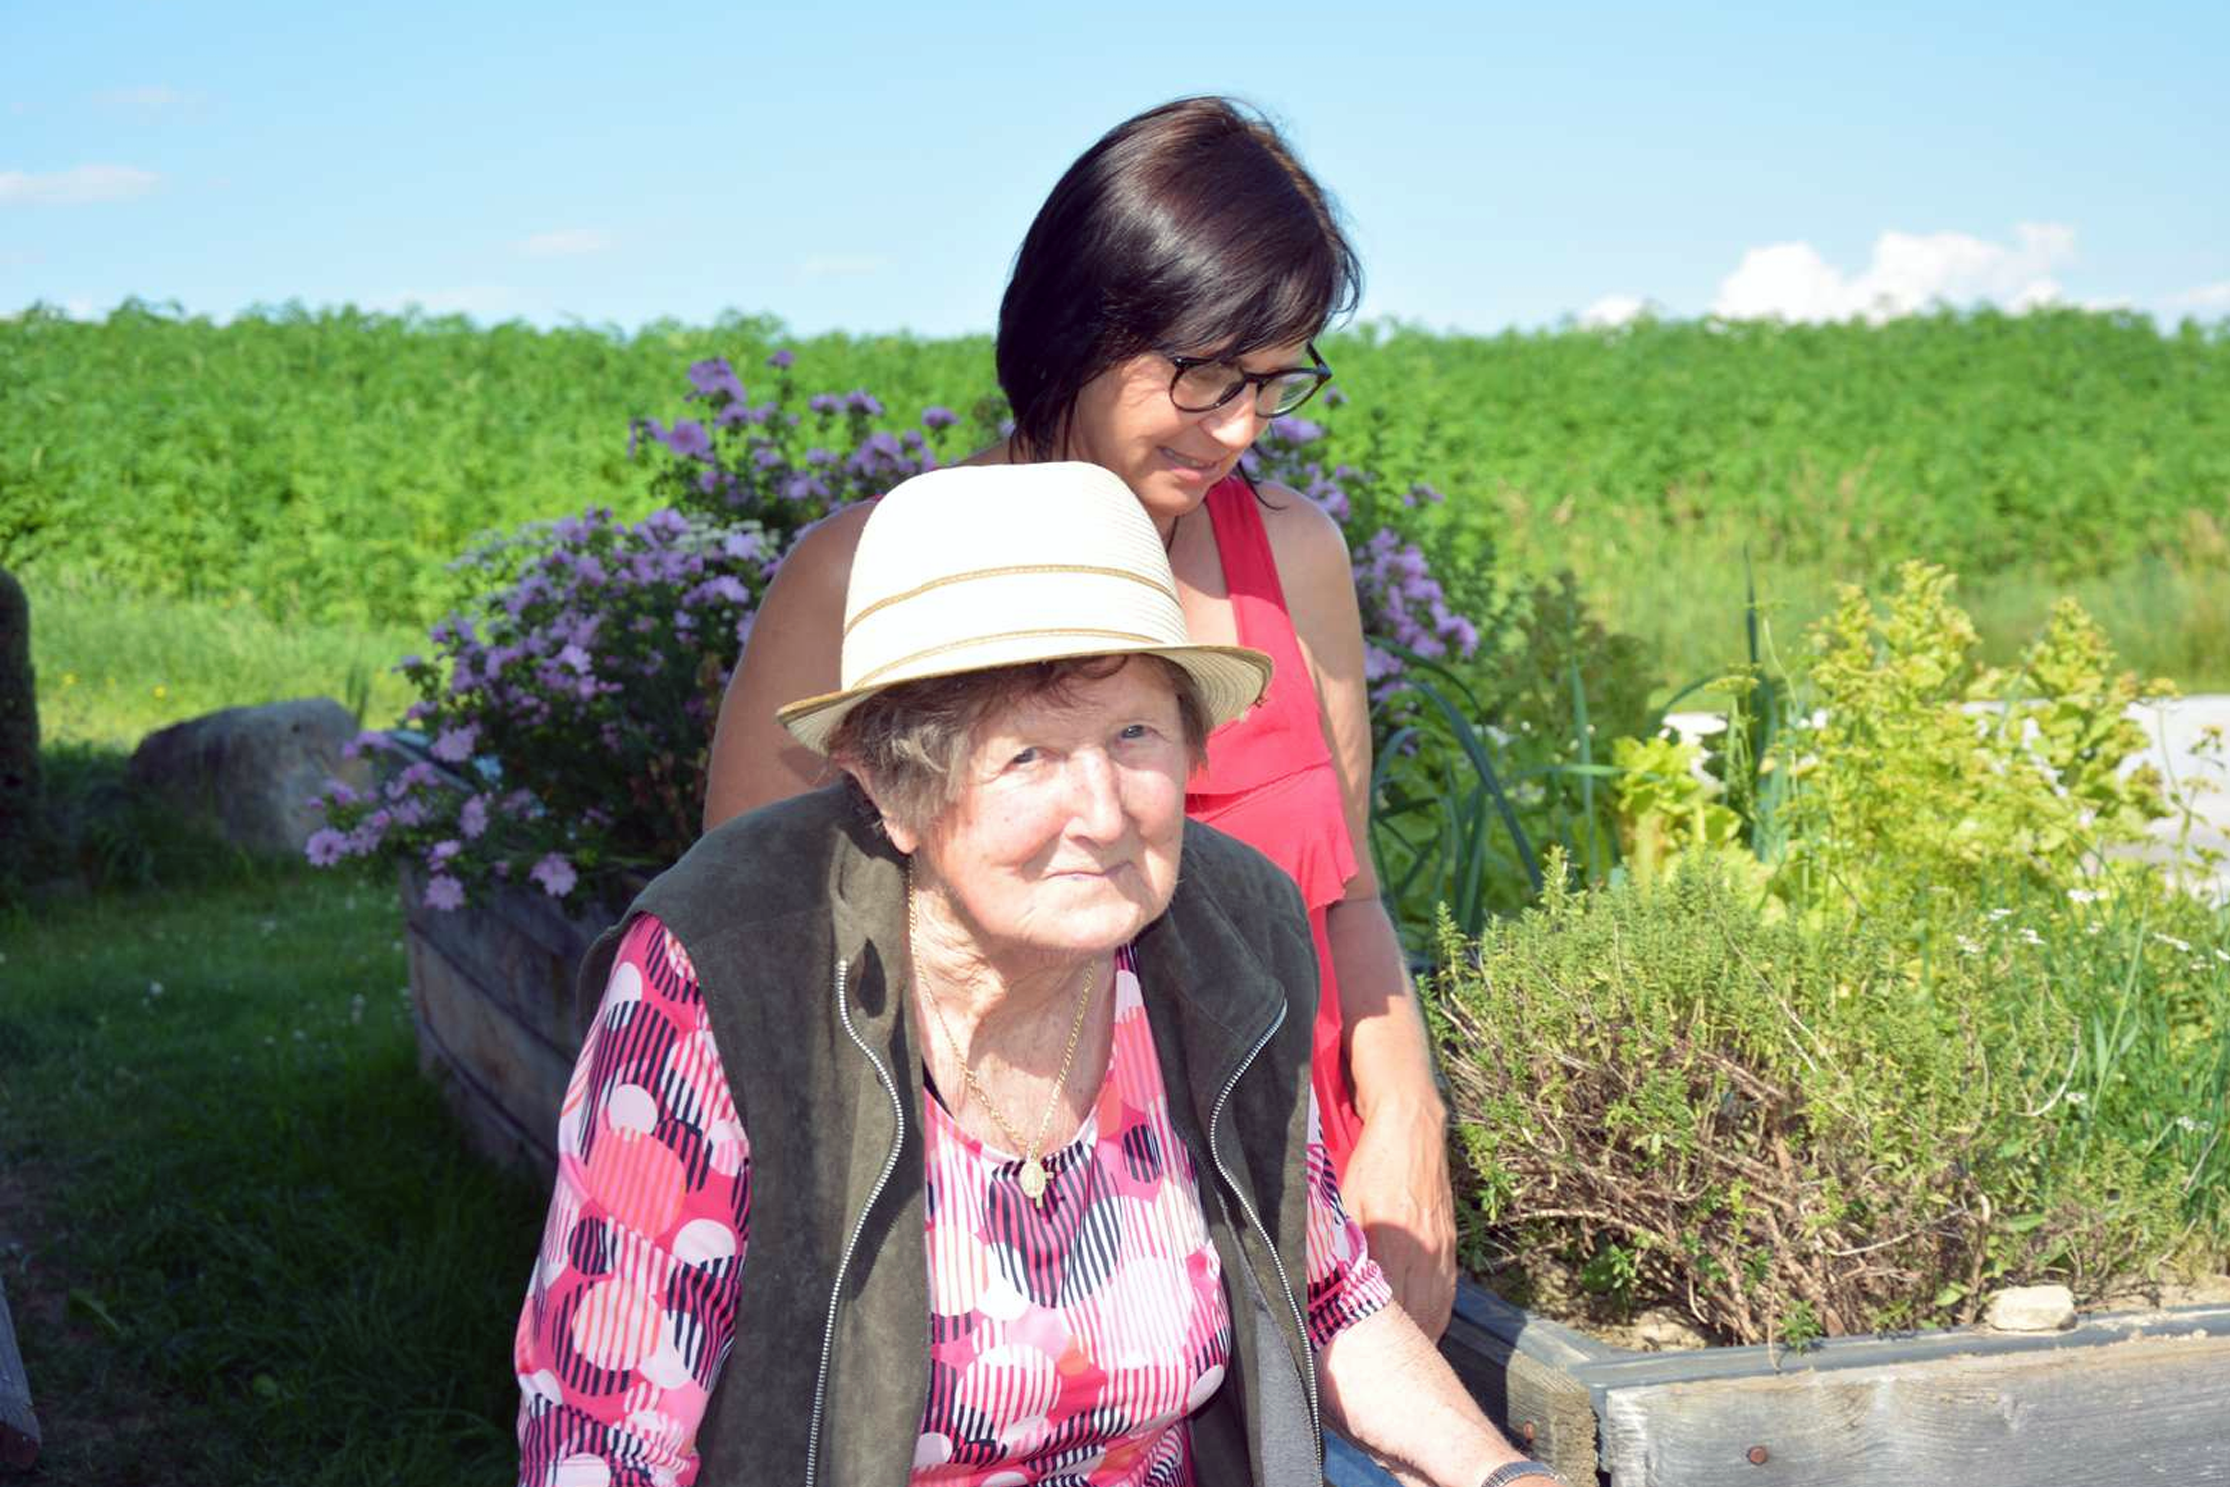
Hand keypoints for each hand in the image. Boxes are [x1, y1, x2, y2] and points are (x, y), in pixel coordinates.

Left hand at [1342, 1098, 1456, 1339]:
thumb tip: (1324, 1278)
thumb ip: (1339, 1242)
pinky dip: (1436, 1317)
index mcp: (1391, 1240)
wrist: (1412, 1129)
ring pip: (1436, 1310)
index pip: (1387, 1305)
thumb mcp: (1345, 1202)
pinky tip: (1425, 1330)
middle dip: (1401, 1347)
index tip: (1360, 1354)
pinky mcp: (1450, 1245)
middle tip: (1380, 1368)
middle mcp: (1422, 1251)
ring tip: (1403, 1358)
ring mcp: (1440, 1250)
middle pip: (1416, 1317)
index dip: (1375, 1333)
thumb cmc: (1371, 1164)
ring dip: (1421, 1338)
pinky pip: (1447, 1294)